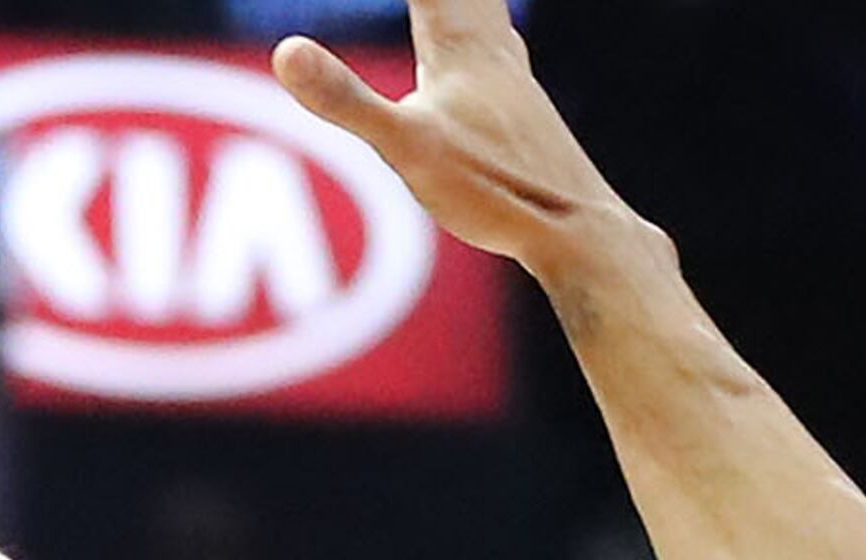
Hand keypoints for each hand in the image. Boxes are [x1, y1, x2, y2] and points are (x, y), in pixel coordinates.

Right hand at [271, 0, 631, 276]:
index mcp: (458, 49)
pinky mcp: (529, 113)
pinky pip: (502, 45)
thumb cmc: (495, 192)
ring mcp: (516, 82)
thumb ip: (346, 101)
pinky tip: (498, 50)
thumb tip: (285, 53)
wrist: (579, 232)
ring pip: (489, 10)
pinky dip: (489, 24)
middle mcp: (493, 52)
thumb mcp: (406, 149)